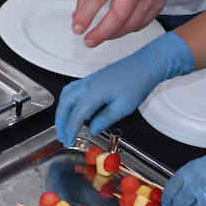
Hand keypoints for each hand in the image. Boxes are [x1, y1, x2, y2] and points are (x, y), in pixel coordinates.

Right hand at [54, 31, 193, 144]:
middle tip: (62, 135)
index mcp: (94, 92)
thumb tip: (93, 129)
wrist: (144, 66)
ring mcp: (88, 80)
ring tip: (63, 124)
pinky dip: (66, 101)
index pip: (76, 114)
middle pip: (66, 104)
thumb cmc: (137, 83)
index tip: (69, 139)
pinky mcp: (91, 79)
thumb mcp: (123, 107)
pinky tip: (70, 107)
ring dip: (62, 110)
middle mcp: (87, 84)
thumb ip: (105, 119)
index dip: (71, 129)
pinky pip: (71, 89)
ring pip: (66, 95)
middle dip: (61, 121)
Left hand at [72, 0, 167, 47]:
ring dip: (113, 34)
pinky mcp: (158, 4)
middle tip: (89, 41)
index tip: (78, 28)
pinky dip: (127, 30)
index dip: (86, 15)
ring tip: (101, 36)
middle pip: (119, 15)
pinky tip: (117, 30)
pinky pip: (141, 24)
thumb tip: (78, 16)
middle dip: (102, 33)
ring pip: (131, 24)